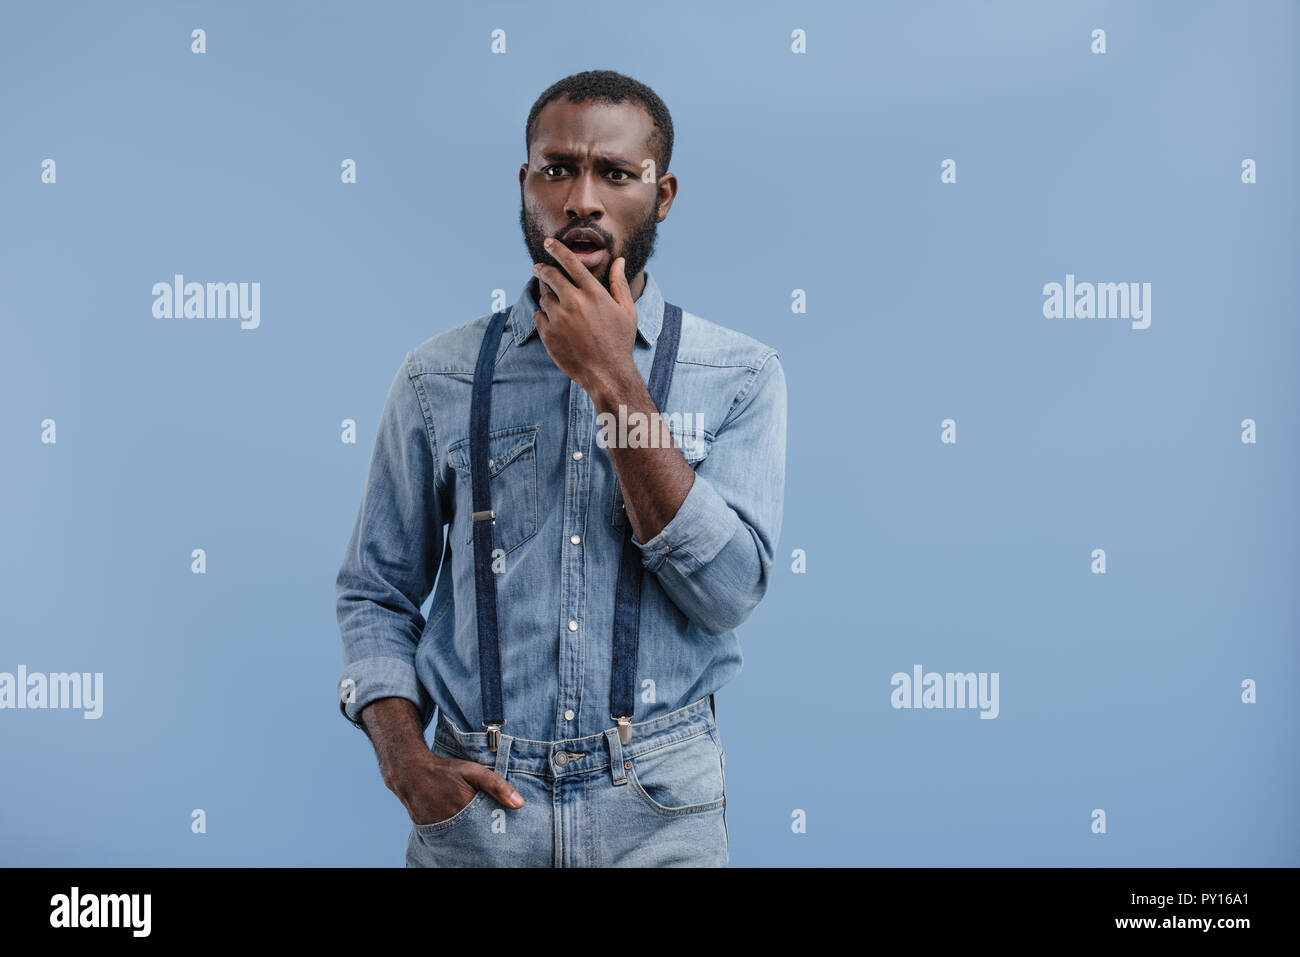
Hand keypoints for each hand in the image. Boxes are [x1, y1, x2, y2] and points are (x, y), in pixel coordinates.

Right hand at [384, 748, 523, 825]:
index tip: (505, 832)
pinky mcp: (430, 832)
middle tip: (494, 837)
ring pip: (461, 839)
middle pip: (475, 837)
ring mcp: (439, 830)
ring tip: (478, 833)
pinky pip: (447, 838)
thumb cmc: (445, 771)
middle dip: (485, 837)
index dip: (497, 831)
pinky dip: (456, 835)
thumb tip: (520, 804)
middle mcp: (451, 824)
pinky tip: (462, 829)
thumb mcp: (474, 772)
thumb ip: (497, 786)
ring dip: (470, 837)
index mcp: (465, 810)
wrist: (411, 773)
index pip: (488, 829)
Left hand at [533, 237, 638, 396]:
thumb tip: (619, 261)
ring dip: (546, 296)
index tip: (548, 243)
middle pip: (550, 275)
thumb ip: (619, 284)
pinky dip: (543, 317)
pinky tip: (554, 323)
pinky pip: (538, 316)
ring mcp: (559, 318)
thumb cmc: (620, 342)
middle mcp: (574, 302)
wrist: (607, 373)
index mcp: (594, 293)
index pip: (571, 262)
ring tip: (554, 304)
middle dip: (541, 268)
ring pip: (543, 297)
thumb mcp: (627, 312)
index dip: (557, 249)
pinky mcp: (548, 334)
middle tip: (538, 268)